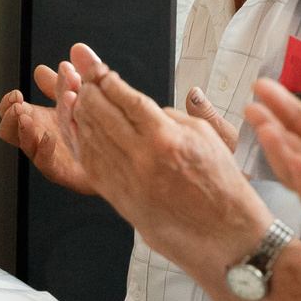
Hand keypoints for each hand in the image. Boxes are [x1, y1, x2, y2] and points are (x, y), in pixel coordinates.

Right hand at [0, 65, 93, 193]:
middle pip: (9, 131)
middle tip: (18, 106)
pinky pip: (47, 165)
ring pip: (26, 147)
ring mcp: (50, 156)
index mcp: (38, 118)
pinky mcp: (64, 172)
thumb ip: (59, 84)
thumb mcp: (76, 98)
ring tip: (27, 118)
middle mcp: (39, 137)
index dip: (7, 103)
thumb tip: (40, 70)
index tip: (17, 94)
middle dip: (10, 117)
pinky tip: (48, 137)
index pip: (10, 112)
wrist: (117, 152)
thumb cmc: (92, 126)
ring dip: (23, 131)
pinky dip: (43, 150)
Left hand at [68, 41, 269, 269]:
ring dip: (81, 115)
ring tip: (77, 98)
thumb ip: (172, 115)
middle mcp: (142, 159)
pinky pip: (92, 166)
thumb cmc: (220, 183)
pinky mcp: (120, 199)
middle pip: (103, 115)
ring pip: (92, 139)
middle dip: (89, 92)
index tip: (97, 68)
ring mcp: (128, 181)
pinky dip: (82, 144)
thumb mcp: (207, 136)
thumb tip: (144, 107)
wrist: (223, 232)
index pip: (127, 99)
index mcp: (166, 138)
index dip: (107, 80)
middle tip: (81, 77)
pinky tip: (80, 130)